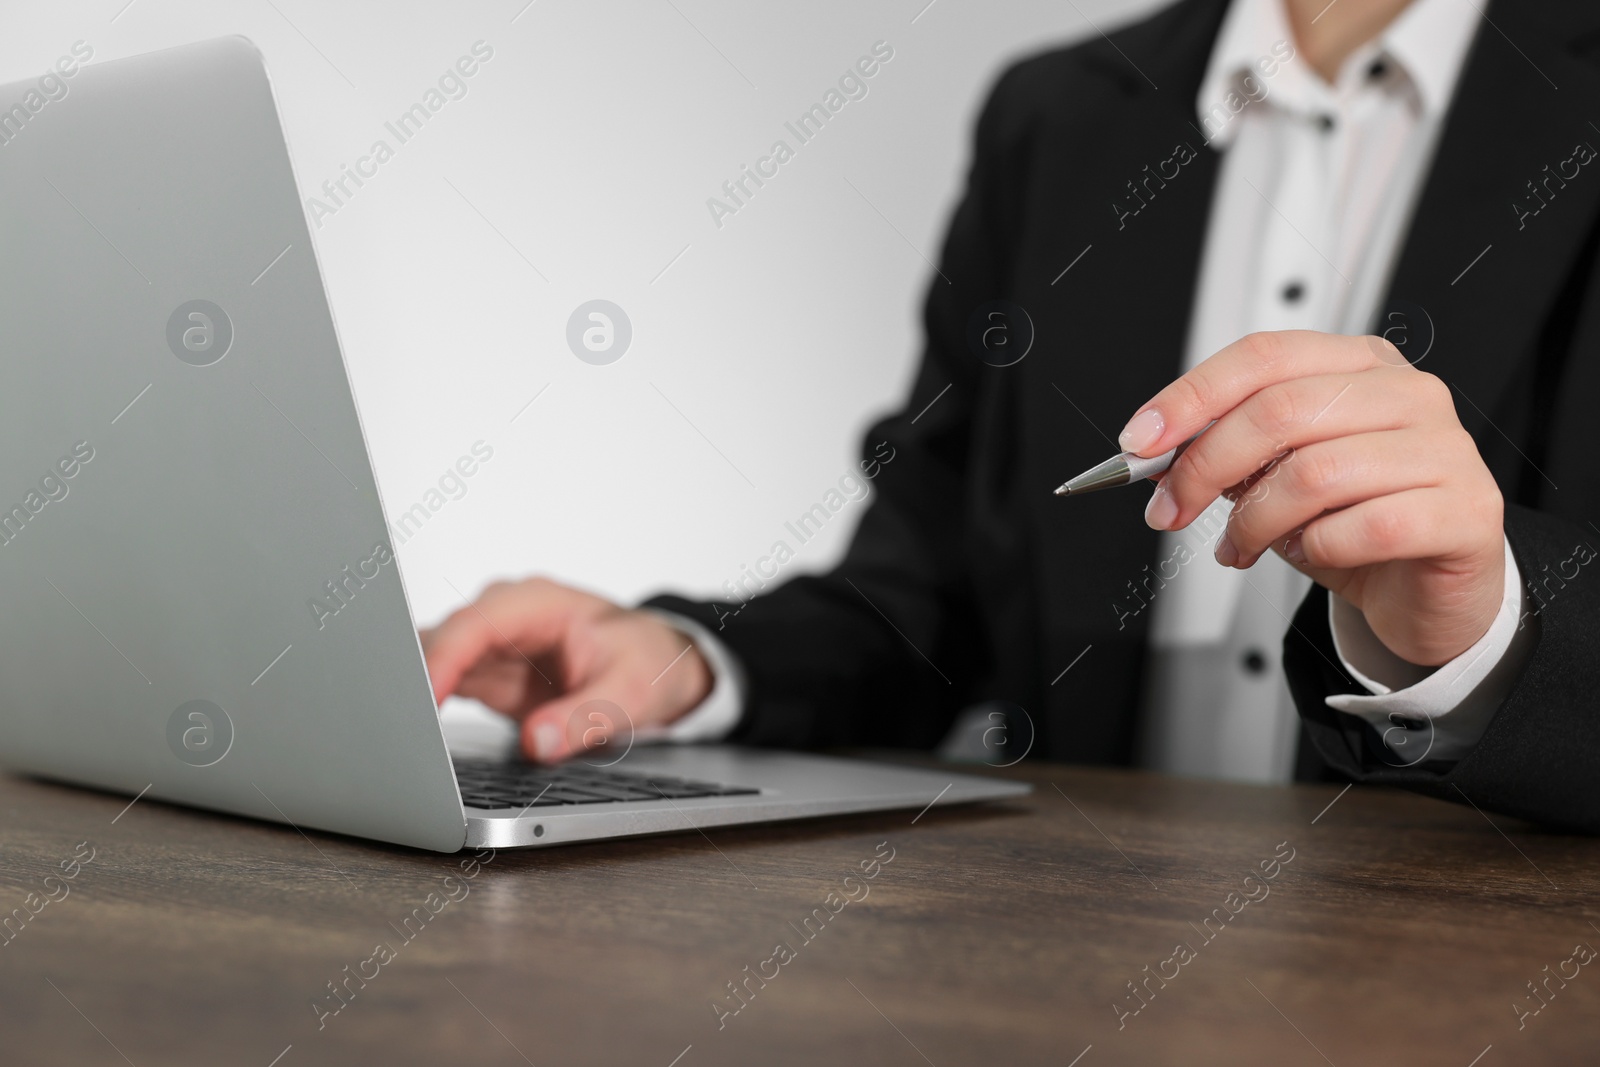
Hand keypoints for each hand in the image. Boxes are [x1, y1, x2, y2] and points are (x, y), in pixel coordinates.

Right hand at [421, 577, 712, 761]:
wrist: (656, 661)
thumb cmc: (645, 660)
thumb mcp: (630, 692)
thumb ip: (583, 717)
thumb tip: (535, 742)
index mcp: (536, 603)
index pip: (474, 626)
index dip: (442, 661)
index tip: (423, 700)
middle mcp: (503, 617)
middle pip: (440, 640)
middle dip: (413, 677)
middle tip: (395, 724)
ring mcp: (490, 645)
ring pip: (431, 662)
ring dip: (414, 694)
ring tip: (398, 735)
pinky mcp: (485, 673)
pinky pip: (442, 684)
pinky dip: (425, 707)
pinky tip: (414, 736)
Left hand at [1121, 330, 1504, 666]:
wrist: (1428, 587)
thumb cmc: (1354, 521)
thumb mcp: (1277, 475)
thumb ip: (1228, 452)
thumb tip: (1159, 453)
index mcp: (1358, 365)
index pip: (1263, 356)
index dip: (1191, 397)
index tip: (1140, 441)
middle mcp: (1407, 393)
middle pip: (1278, 411)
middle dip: (1204, 468)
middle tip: (1171, 510)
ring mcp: (1445, 448)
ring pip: (1313, 473)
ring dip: (1253, 521)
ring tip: (1240, 545)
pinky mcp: (1466, 511)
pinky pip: (1366, 526)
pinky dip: (1317, 548)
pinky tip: (1308, 554)